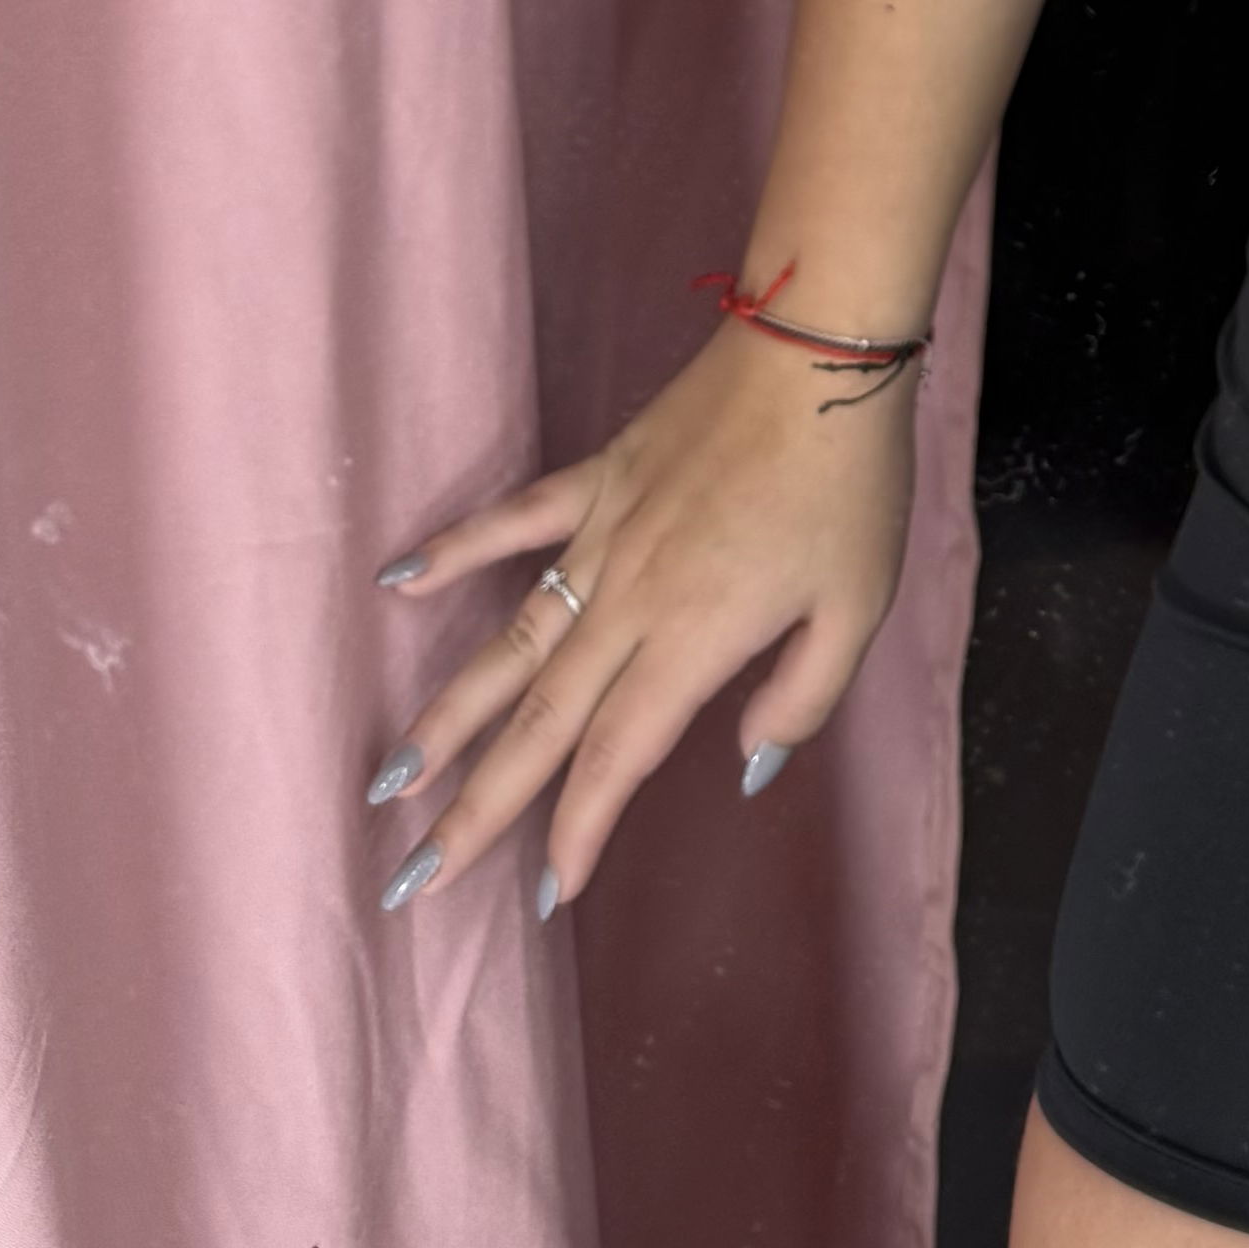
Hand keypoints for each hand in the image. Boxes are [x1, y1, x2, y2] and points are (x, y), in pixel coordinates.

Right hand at [358, 312, 918, 919]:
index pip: (615, 759)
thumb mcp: (858, 608)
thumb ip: (802, 699)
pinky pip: (511, 522)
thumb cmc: (850, 486)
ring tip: (390, 777)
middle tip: (413, 876)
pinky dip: (452, 550)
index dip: (577, 831)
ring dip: (447, 715)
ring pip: (509, 643)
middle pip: (539, 724)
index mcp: (691, 642)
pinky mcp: (598, 478)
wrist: (820, 354)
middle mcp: (627, 602)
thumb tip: (745, 766)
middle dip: (475, 808)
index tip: (546, 894)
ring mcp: (602, 537)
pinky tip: (393, 581)